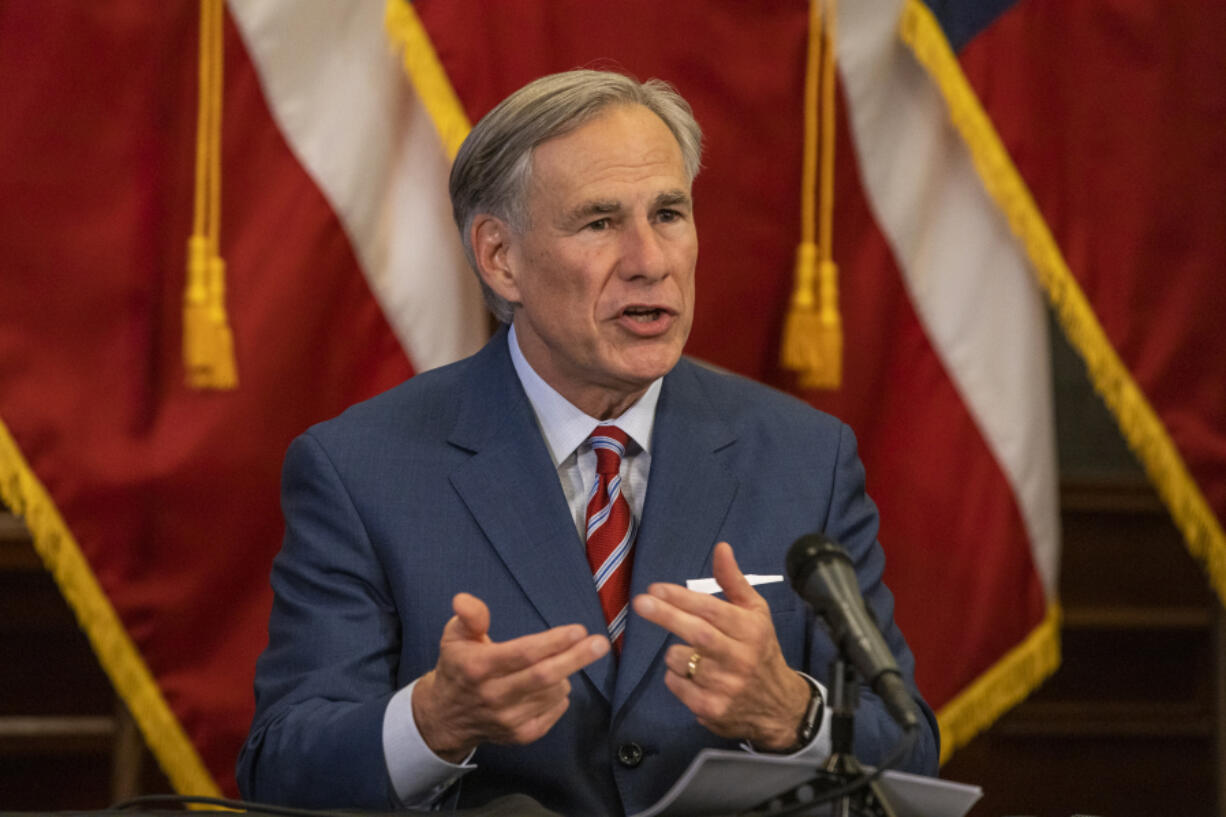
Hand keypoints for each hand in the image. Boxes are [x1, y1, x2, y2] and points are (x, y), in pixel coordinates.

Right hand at [412, 593, 609, 761]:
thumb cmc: (458, 667)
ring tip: (558, 662)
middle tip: (600, 643)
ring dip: (564, 673)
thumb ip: (468, 617)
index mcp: (477, 667)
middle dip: (576, 658)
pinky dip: (561, 694)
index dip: (553, 642)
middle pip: (543, 677)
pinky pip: (555, 709)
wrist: (446, 717)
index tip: (578, 630)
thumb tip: (464, 600)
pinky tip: (552, 684)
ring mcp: (508, 719)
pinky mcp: (521, 735)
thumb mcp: (454, 636)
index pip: (522, 654)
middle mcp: (493, 696)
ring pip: (553, 692)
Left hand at [632, 542, 810, 750]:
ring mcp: (726, 686)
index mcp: (751, 630)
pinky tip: (692, 676)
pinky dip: (675, 677)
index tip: (655, 588)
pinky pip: (676, 685)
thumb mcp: (756, 613)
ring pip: (680, 660)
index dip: (681, 597)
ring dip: (673, 652)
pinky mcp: (711, 709)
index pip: (712, 610)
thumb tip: (720, 547)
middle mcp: (740, 657)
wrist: (778, 707)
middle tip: (641, 602)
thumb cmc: (760, 650)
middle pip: (696, 633)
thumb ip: (733, 581)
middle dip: (665, 615)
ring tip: (689, 652)